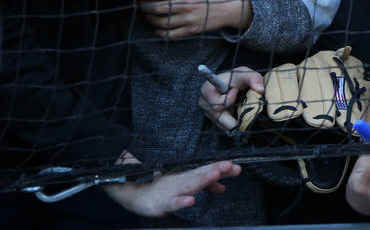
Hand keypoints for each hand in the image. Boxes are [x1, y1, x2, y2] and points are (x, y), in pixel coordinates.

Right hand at [104, 154, 240, 217]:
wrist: (133, 193)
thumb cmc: (162, 188)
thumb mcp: (185, 186)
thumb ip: (205, 186)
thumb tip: (223, 188)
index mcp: (188, 176)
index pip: (207, 170)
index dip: (221, 169)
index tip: (236, 167)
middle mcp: (181, 180)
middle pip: (200, 174)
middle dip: (215, 170)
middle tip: (230, 166)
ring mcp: (171, 191)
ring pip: (189, 185)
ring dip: (203, 180)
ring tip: (215, 176)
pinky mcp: (161, 203)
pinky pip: (172, 203)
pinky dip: (181, 201)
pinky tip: (190, 201)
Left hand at [140, 0, 252, 37]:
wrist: (232, 7)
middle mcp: (186, 6)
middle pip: (157, 7)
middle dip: (145, 6)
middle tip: (140, 4)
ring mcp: (188, 19)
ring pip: (162, 22)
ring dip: (150, 19)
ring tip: (147, 15)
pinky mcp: (191, 30)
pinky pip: (171, 34)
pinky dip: (161, 32)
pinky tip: (157, 28)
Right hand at [198, 67, 264, 131]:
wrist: (232, 84)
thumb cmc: (236, 78)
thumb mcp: (244, 73)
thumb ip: (253, 77)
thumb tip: (260, 90)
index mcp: (207, 90)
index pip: (217, 104)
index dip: (229, 99)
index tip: (236, 90)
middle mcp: (205, 104)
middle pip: (221, 118)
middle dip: (235, 116)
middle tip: (244, 108)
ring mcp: (208, 114)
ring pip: (224, 125)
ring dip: (236, 120)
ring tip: (242, 110)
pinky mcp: (214, 121)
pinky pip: (225, 128)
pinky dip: (234, 124)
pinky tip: (240, 117)